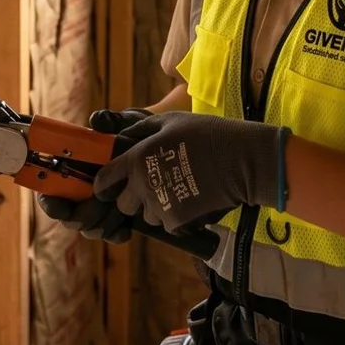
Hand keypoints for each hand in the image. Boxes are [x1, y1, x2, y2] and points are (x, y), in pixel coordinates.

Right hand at [34, 106, 155, 243]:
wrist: (159, 146)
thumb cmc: (134, 132)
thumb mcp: (125, 123)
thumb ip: (110, 122)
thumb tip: (98, 120)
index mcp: (72, 169)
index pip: (50, 193)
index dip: (50, 203)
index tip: (60, 205)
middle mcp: (82, 192)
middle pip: (71, 218)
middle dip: (85, 214)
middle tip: (104, 201)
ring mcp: (99, 208)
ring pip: (92, 229)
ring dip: (105, 220)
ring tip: (123, 204)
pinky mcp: (118, 219)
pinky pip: (112, 235)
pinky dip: (118, 232)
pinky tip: (128, 225)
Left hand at [92, 112, 284, 234]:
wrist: (240, 160)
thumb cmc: (207, 134)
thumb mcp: (171, 121)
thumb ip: (143, 129)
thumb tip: (125, 135)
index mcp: (137, 159)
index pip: (104, 181)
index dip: (105, 184)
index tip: (111, 185)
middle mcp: (143, 185)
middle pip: (123, 204)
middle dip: (133, 198)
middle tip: (152, 186)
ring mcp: (159, 206)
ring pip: (147, 215)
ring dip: (157, 207)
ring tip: (178, 190)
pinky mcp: (177, 221)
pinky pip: (168, 223)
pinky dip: (176, 217)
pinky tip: (191, 200)